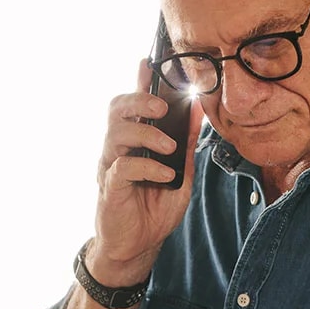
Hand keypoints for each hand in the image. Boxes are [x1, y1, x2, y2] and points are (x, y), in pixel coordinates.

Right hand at [87, 58, 203, 283]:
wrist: (139, 247)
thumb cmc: (154, 208)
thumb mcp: (181, 173)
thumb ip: (187, 144)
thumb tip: (199, 111)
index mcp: (135, 141)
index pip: (133, 103)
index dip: (139, 81)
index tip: (149, 61)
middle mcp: (118, 148)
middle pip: (116, 109)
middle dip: (139, 101)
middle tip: (162, 107)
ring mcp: (110, 166)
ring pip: (116, 132)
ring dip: (147, 134)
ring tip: (168, 146)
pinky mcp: (110, 187)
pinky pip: (124, 166)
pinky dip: (148, 167)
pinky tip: (165, 175)